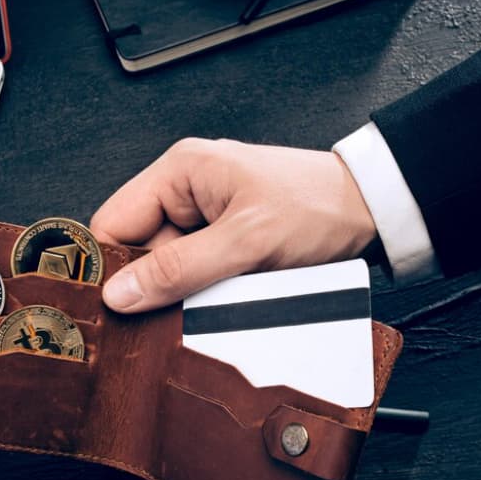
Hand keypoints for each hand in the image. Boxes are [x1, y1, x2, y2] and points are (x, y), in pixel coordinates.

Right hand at [90, 138, 376, 312]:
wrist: (371, 211)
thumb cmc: (318, 206)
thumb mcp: (247, 241)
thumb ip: (180, 269)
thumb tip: (120, 294)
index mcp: (179, 171)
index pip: (112, 223)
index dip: (109, 267)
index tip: (114, 308)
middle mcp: (185, 191)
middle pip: (139, 252)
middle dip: (155, 285)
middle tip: (183, 307)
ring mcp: (204, 219)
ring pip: (168, 269)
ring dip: (186, 293)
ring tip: (223, 295)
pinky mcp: (223, 242)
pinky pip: (196, 276)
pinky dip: (207, 294)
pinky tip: (231, 296)